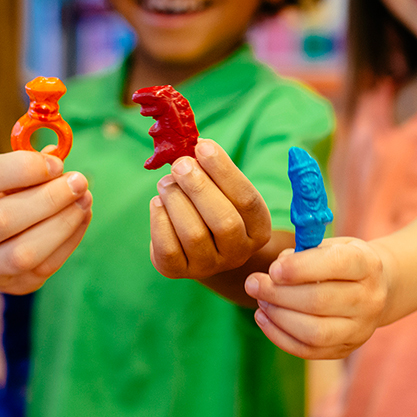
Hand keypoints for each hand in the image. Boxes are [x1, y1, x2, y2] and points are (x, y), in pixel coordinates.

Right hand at [0, 150, 92, 293]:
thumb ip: (24, 163)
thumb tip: (56, 157)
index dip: (25, 168)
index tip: (56, 162)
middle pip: (1, 220)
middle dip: (48, 198)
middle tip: (79, 181)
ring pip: (22, 254)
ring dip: (62, 223)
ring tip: (84, 199)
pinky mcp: (7, 286)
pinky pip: (44, 267)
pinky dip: (70, 239)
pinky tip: (81, 216)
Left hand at [149, 138, 271, 279]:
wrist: (197, 246)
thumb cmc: (212, 205)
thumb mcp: (222, 188)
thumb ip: (213, 169)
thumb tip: (196, 145)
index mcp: (258, 228)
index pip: (247, 199)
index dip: (224, 171)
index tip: (202, 146)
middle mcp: (238, 252)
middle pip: (224, 221)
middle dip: (199, 187)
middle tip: (180, 164)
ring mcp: (209, 266)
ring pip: (194, 234)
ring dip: (176, 200)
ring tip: (166, 183)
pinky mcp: (178, 272)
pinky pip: (168, 248)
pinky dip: (160, 220)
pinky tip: (158, 203)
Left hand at [244, 237, 388, 358]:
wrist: (377, 288)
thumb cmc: (343, 261)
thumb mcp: (331, 245)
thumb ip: (304, 252)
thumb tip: (275, 270)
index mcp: (367, 264)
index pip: (337, 265)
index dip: (300, 268)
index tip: (273, 269)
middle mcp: (369, 299)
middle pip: (319, 301)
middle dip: (278, 293)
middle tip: (253, 283)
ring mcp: (360, 329)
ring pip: (314, 332)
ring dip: (278, 316)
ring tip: (260, 300)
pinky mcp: (345, 349)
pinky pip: (308, 351)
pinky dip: (280, 336)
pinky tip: (264, 318)